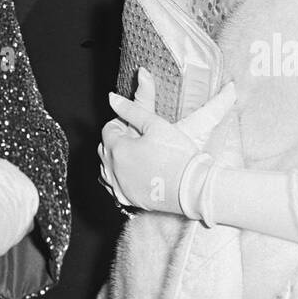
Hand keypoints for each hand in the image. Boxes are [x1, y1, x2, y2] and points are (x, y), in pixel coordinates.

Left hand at [98, 69, 235, 216]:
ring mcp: (119, 187)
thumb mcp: (155, 124)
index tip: (139, 126)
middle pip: (105, 148)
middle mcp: (113, 170)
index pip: (108, 129)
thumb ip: (130, 110)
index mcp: (118, 149)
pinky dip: (119, 178)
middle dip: (117, 140)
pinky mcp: (128, 200)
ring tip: (138, 155)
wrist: (192, 187)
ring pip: (106, 169)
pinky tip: (135, 174)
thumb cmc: (176, 154)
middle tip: (140, 139)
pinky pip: (113, 186)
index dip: (122, 123)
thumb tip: (112, 98)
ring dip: (116, 160)